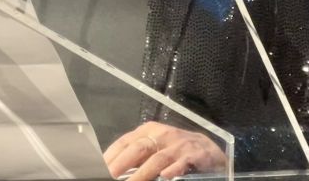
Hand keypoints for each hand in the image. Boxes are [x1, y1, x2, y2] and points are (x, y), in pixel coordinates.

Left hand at [103, 122, 225, 180]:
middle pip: (139, 148)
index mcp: (149, 131)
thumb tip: (114, 168)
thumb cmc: (176, 149)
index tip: (100, 168)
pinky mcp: (195, 155)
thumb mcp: (155, 147)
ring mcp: (179, 145)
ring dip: (142, 174)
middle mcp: (163, 135)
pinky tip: (165, 177)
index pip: (126, 141)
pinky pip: (182, 163)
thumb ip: (137, 156)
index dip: (112, 155)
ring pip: (157, 159)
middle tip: (110, 176)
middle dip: (122, 164)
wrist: (208, 150)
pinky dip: (173, 169)